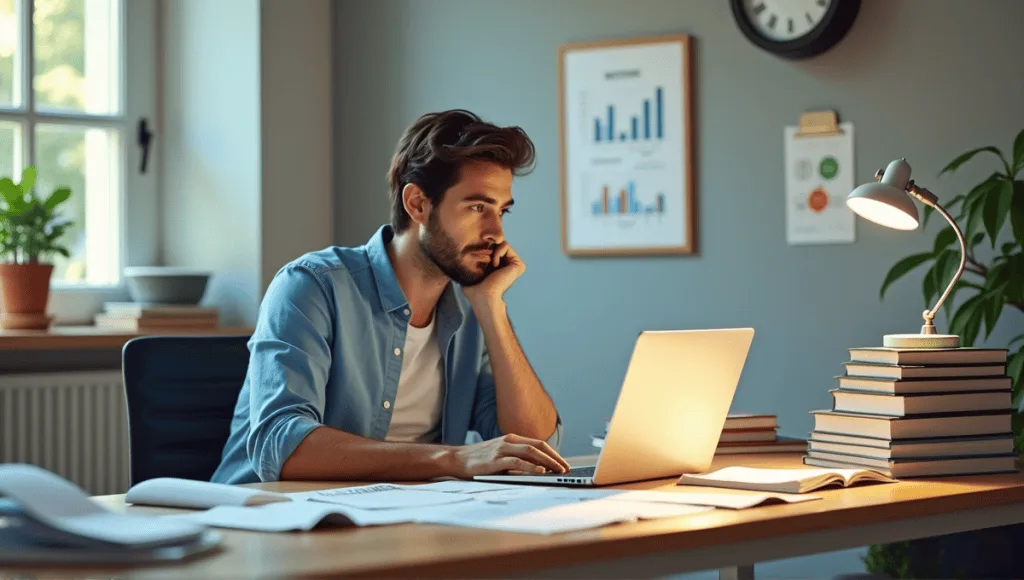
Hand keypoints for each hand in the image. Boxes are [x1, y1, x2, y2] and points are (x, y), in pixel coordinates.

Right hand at [446, 433, 570, 478]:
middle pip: (539, 446)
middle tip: (567, 469)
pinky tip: (540, 472)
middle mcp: (509, 441)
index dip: (554, 453)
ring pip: (531, 452)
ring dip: (547, 461)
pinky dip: (530, 466)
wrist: (457, 459)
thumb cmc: (480, 460)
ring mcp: (502, 449)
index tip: (564, 464)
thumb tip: (538, 470)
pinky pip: (517, 461)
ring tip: (558, 471)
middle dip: (555, 458)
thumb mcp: (501, 456)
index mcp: (512, 439)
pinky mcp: (495, 460)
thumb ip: (517, 459)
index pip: (539, 443)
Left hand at [461, 242, 524, 308]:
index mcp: (498, 267)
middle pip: (495, 244)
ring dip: (492, 252)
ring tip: (490, 265)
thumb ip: (469, 262)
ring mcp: (514, 265)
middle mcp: (507, 265)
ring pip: (500, 243)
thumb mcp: (469, 272)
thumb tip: (460, 255)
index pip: (490, 248)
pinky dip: (497, 252)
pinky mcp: (518, 264)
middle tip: (484, 262)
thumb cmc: (474, 289)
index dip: (482, 248)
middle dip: (487, 248)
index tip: (477, 258)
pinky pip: (505, 245)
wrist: (484, 296)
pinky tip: (495, 265)